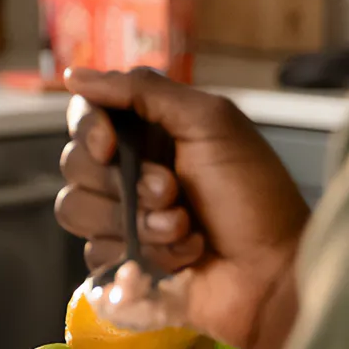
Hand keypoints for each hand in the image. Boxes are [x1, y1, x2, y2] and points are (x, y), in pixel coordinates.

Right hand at [55, 68, 310, 348]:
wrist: (274, 272)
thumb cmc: (254, 195)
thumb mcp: (211, 123)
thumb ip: (144, 91)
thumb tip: (76, 76)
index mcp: (150, 133)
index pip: (85, 117)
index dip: (89, 131)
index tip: (109, 147)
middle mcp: (131, 171)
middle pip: (74, 164)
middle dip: (124, 182)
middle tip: (173, 191)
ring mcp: (124, 218)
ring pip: (77, 209)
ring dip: (136, 221)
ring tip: (183, 227)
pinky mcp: (122, 261)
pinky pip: (94, 252)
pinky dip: (140, 254)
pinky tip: (181, 257)